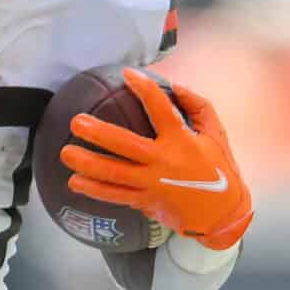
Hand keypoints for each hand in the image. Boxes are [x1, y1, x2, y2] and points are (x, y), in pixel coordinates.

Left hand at [64, 69, 252, 249]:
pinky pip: (116, 196)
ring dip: (88, 164)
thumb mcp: (216, 133)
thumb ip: (197, 105)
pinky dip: (95, 190)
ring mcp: (153, 184)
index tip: (127, 74)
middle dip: (99, 134)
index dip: (144, 89)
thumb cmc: (219, 167)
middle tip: (76, 122)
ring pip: (115, 174)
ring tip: (66, 153)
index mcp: (182, 140)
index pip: (161, 108)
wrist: (223, 214)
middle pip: (126, 146)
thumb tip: (174, 84)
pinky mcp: (146, 202)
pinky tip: (74, 182)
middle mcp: (165, 162)